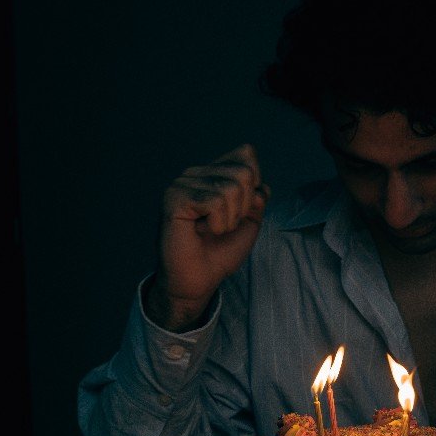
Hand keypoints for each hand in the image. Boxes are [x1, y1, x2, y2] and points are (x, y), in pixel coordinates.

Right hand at [147, 144, 269, 330]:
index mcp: (213, 174)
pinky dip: (217, 223)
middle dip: (244, 206)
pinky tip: (202, 231)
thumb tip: (260, 186)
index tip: (241, 211)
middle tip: (224, 225)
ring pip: (231, 188)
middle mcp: (197, 174)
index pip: (246, 154)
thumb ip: (258, 199)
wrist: (198, 281)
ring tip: (211, 230)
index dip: (254, 185)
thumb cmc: (219, 253)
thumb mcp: (250, 223)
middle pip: (244, 172)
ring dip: (230, 219)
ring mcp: (183, 184)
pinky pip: (215, 201)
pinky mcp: (175, 198)